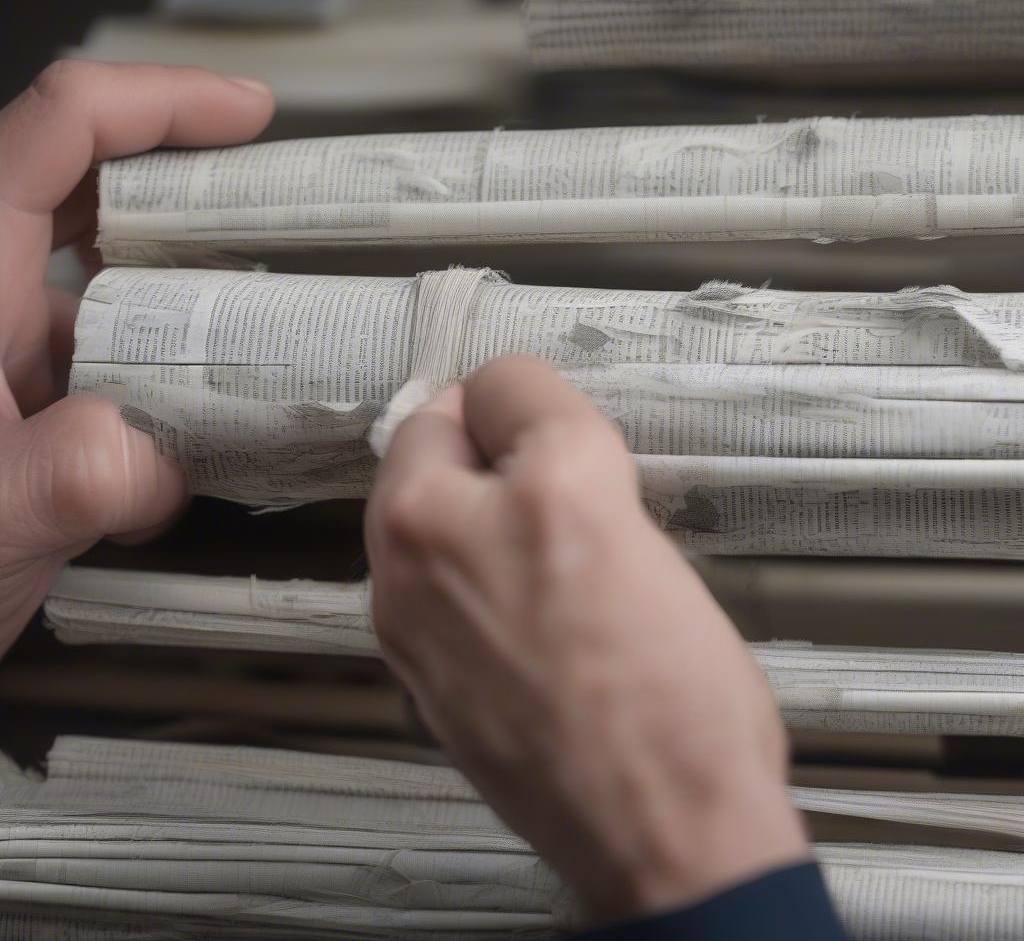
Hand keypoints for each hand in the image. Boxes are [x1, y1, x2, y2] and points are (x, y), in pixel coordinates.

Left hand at [0, 60, 273, 656]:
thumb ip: (82, 473)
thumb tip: (174, 458)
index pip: (60, 130)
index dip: (162, 101)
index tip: (252, 114)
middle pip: (93, 192)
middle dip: (191, 198)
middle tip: (278, 223)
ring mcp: (2, 353)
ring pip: (112, 291)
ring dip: (187, 316)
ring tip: (257, 355)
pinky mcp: (21, 403)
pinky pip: (111, 366)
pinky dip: (163, 392)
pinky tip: (191, 451)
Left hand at [366, 356, 808, 924]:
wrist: (662, 834)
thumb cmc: (679, 692)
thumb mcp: (638, 529)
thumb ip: (564, 451)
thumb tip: (521, 429)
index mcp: (516, 497)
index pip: (495, 384)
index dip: (533, 397)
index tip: (555, 425)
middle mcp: (435, 545)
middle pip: (426, 439)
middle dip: (477, 440)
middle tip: (543, 476)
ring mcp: (404, 613)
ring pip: (414, 507)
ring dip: (458, 502)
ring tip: (536, 546)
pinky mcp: (405, 668)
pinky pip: (417, 575)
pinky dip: (452, 564)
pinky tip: (514, 605)